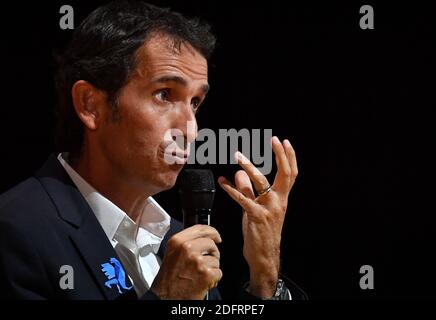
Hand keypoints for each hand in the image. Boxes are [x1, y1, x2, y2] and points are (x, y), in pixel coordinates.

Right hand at [150, 225, 221, 299]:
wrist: (164, 297)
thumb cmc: (168, 278)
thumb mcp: (172, 252)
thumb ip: (187, 241)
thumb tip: (206, 236)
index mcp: (177, 241)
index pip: (200, 228)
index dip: (212, 231)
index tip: (216, 236)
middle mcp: (187, 248)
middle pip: (211, 243)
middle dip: (212, 253)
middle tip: (205, 262)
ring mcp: (197, 261)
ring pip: (216, 259)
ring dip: (211, 268)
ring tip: (199, 275)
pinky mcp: (206, 274)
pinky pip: (218, 272)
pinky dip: (214, 279)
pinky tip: (203, 282)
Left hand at [218, 136, 297, 297]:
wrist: (263, 256)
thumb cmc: (260, 232)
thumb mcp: (255, 207)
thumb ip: (248, 190)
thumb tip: (239, 173)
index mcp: (282, 198)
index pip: (290, 174)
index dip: (289, 157)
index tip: (283, 142)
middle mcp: (279, 201)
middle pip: (285, 174)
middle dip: (280, 155)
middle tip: (274, 139)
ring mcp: (269, 209)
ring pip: (261, 182)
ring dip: (249, 166)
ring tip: (237, 155)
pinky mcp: (256, 217)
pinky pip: (243, 199)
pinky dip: (231, 189)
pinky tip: (222, 182)